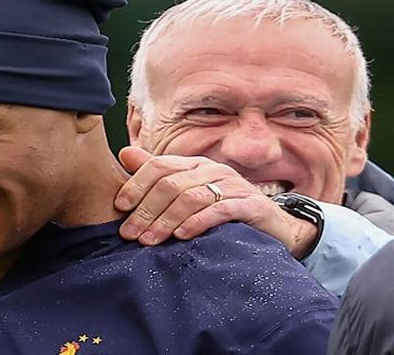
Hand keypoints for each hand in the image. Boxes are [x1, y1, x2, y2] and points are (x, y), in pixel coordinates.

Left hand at [114, 146, 317, 257]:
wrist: (273, 226)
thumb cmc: (222, 209)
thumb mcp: (188, 192)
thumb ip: (157, 175)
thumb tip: (124, 154)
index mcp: (194, 164)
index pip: (158, 166)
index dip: (136, 184)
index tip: (119, 207)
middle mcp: (212, 170)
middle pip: (171, 184)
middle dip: (146, 210)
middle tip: (130, 233)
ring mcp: (233, 185)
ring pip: (192, 198)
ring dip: (166, 220)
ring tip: (150, 240)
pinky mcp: (251, 204)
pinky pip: (221, 210)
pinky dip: (198, 222)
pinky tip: (182, 236)